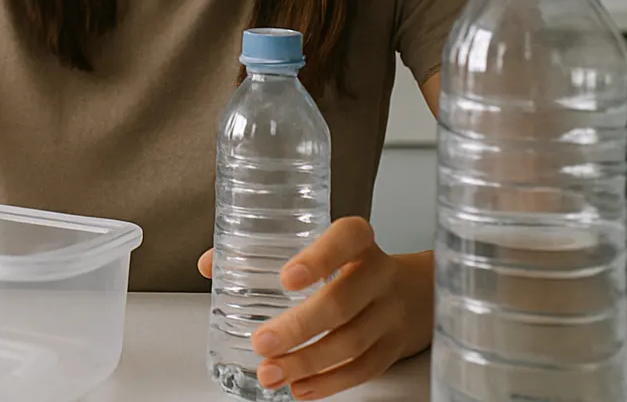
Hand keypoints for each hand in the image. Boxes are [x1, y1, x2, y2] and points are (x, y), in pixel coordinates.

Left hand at [197, 217, 432, 398]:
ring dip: (307, 362)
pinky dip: (330, 383)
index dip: (319, 258)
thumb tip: (209, 264)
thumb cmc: (352, 265)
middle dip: (299, 327)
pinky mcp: (393, 348)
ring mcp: (391, 314)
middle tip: (262, 343)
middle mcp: (379, 274)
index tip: (286, 277)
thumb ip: (266, 251)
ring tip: (271, 372)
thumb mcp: (321, 247)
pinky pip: (363, 369)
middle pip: (343, 302)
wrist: (417, 291)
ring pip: (351, 342)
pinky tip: (300, 387)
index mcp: (359, 242)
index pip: (346, 239)